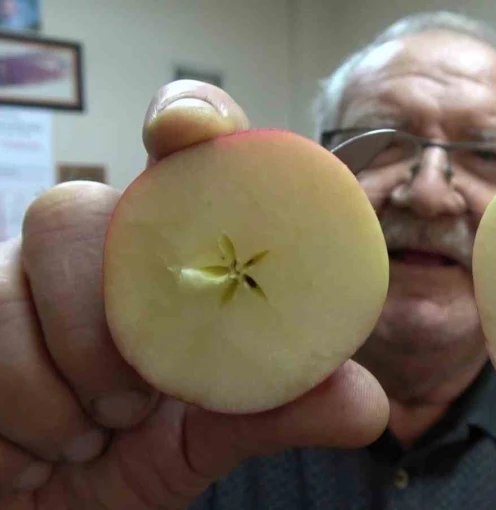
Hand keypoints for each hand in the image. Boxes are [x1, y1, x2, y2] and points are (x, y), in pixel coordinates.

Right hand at [0, 80, 388, 508]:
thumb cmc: (134, 458)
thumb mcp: (214, 437)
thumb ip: (282, 411)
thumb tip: (370, 405)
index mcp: (164, 257)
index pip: (178, 156)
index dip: (185, 118)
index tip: (187, 130)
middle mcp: (86, 250)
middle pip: (75, 211)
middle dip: (102, 326)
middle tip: (134, 404)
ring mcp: (9, 280)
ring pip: (9, 284)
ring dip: (56, 390)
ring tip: (89, 437)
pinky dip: (16, 421)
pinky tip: (36, 450)